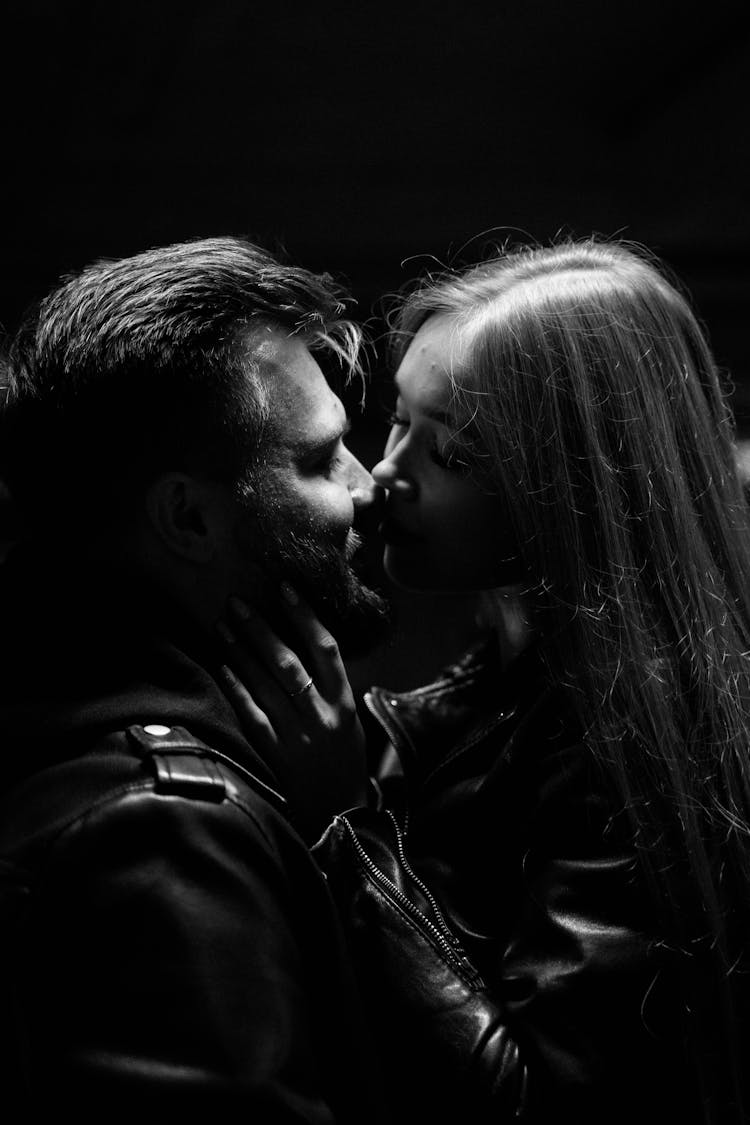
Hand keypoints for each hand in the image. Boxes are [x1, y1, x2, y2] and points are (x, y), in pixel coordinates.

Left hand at [215, 583, 368, 840]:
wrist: (341, 818)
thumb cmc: (345, 764)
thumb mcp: (351, 722)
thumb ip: (331, 688)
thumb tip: (304, 644)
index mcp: (344, 702)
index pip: (326, 648)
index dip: (304, 615)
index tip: (284, 588)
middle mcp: (322, 715)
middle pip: (289, 662)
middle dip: (261, 629)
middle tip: (237, 603)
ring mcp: (297, 736)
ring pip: (266, 684)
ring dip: (241, 652)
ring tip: (222, 626)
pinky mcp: (275, 755)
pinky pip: (252, 715)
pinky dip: (237, 688)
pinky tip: (222, 667)